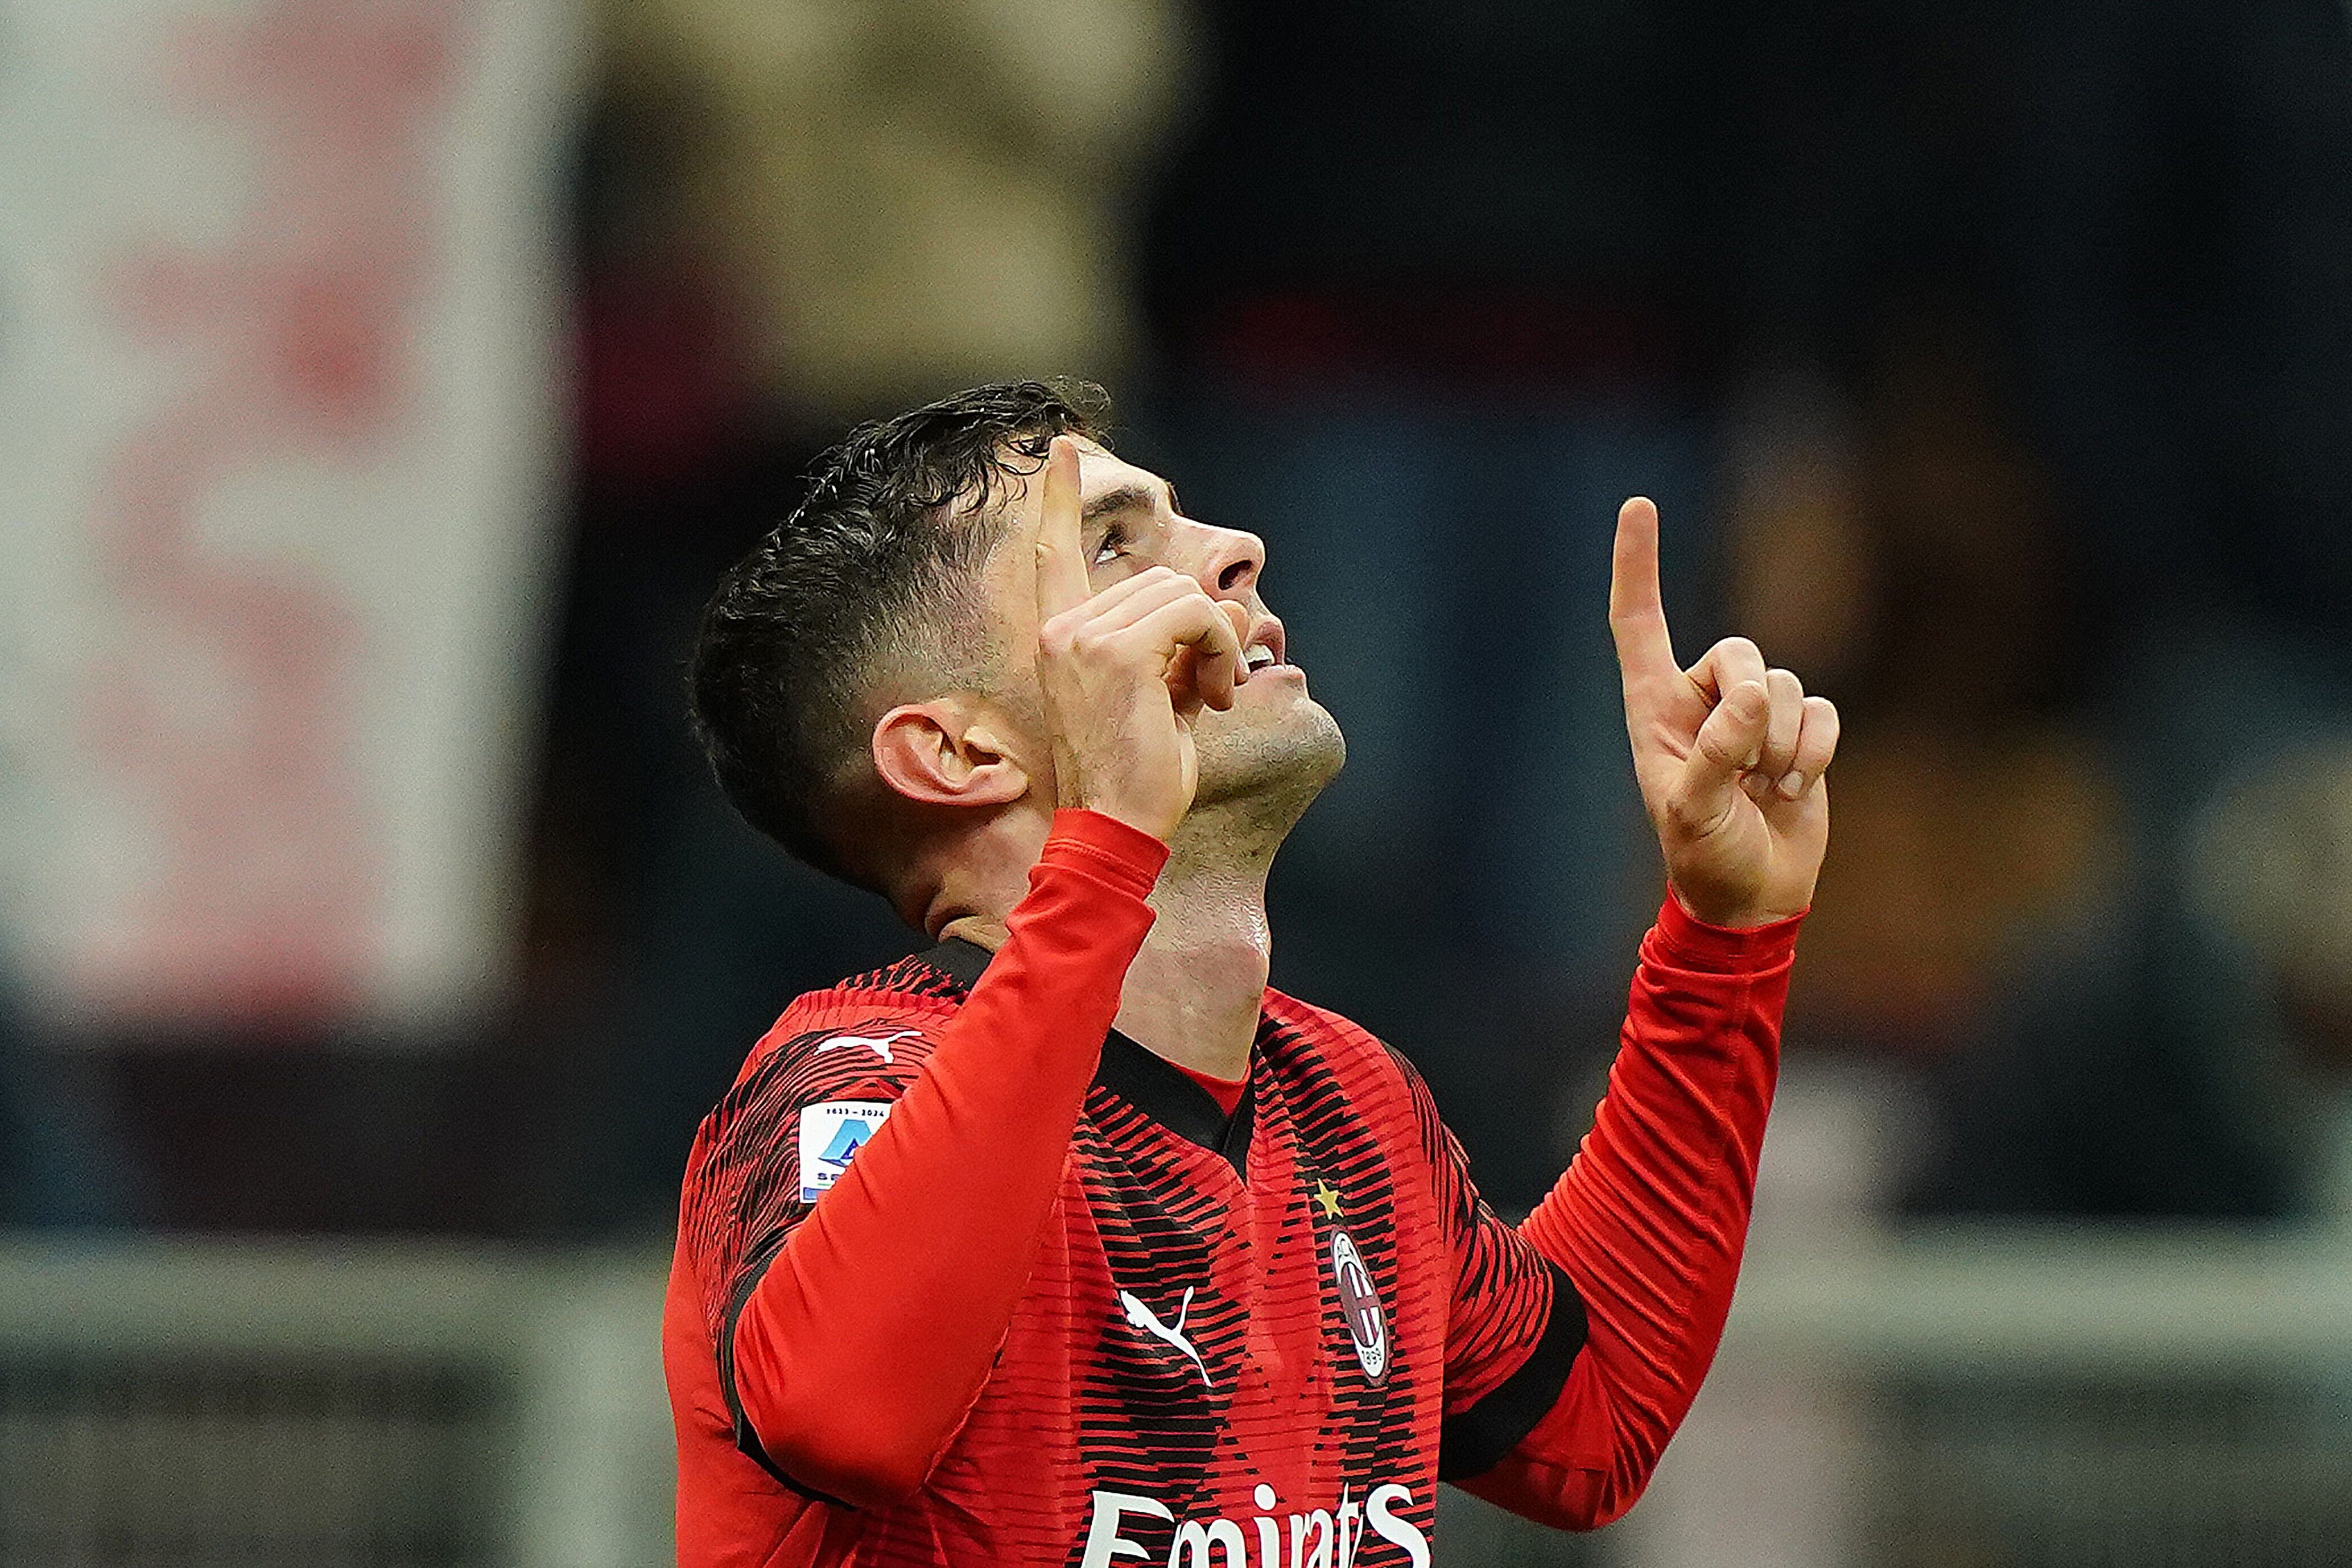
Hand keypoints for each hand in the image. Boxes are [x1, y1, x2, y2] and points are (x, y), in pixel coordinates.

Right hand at [1033, 436, 1250, 839]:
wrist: (1114, 828)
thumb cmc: (1138, 774)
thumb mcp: (1167, 697)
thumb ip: (1190, 647)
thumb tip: (1234, 612)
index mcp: (1059, 637)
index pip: (1052, 553)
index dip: (1057, 497)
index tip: (1059, 446)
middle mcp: (1062, 630)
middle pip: (1161, 580)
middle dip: (1203, 628)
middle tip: (1212, 689)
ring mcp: (1084, 638)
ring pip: (1184, 595)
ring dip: (1216, 644)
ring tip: (1211, 697)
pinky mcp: (1119, 653)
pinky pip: (1195, 616)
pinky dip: (1219, 651)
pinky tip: (1214, 697)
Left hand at [1609, 496, 1838, 927]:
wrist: (1753, 897)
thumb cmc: (1705, 857)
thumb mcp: (1694, 813)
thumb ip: (1716, 754)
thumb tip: (1751, 698)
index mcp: (1654, 709)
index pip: (1639, 623)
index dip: (1638, 565)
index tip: (1639, 505)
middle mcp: (1701, 700)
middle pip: (1740, 653)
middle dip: (1753, 708)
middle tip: (1746, 771)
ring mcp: (1753, 715)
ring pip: (1784, 685)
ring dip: (1783, 744)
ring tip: (1764, 791)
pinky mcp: (1799, 732)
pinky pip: (1822, 711)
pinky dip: (1815, 751)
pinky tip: (1792, 791)